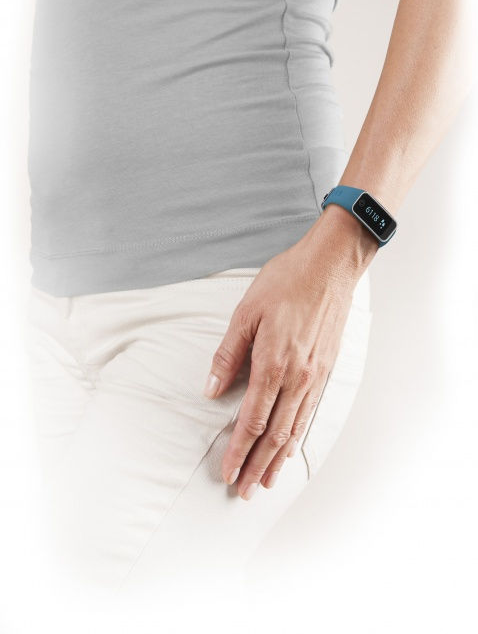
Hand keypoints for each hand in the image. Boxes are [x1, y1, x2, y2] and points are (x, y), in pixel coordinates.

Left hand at [203, 205, 377, 499]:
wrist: (330, 266)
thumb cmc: (286, 283)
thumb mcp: (246, 313)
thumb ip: (228, 355)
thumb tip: (211, 390)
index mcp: (273, 363)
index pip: (252, 420)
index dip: (238, 450)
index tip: (227, 472)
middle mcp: (297, 377)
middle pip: (275, 434)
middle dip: (257, 465)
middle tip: (244, 490)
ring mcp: (315, 376)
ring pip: (295, 429)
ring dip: (278, 458)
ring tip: (267, 481)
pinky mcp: (325, 370)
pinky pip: (309, 413)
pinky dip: (297, 436)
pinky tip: (291, 446)